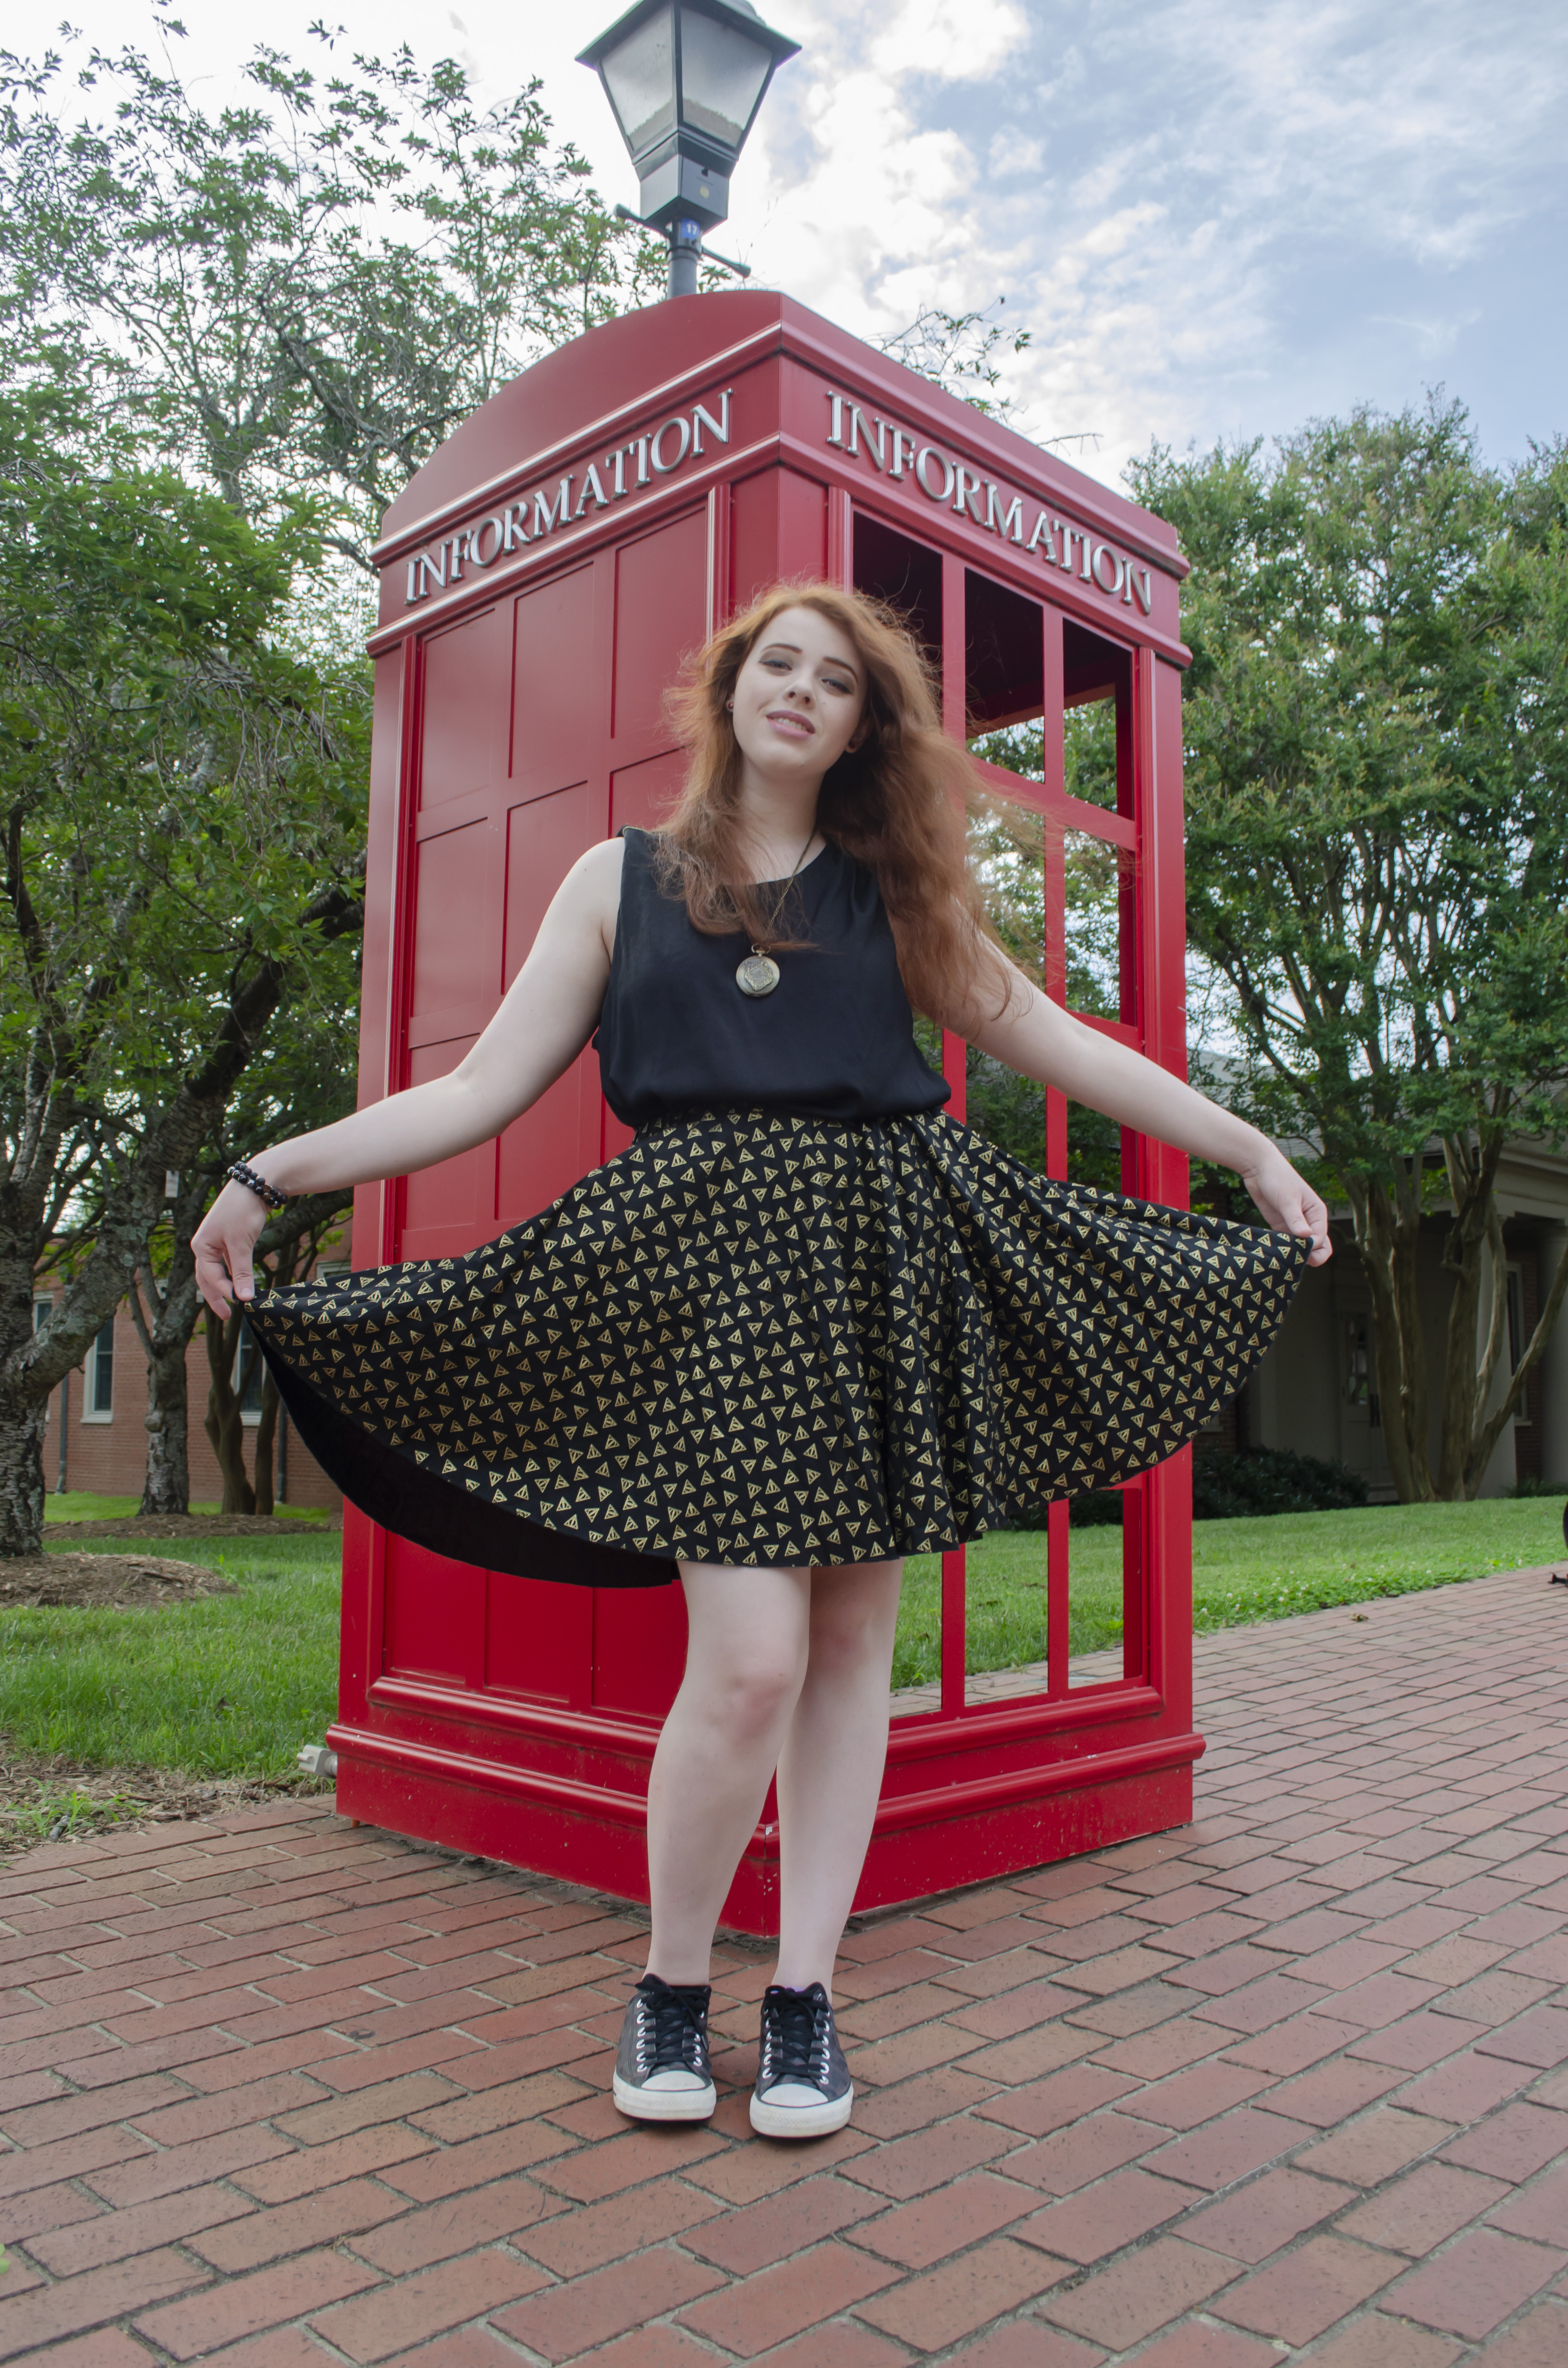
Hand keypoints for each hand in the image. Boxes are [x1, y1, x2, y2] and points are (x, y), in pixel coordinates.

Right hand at [193, 1182, 268, 1317]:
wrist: (254, 1185)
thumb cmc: (242, 1211)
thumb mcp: (241, 1244)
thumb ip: (242, 1271)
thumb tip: (244, 1297)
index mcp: (201, 1246)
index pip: (209, 1276)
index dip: (223, 1291)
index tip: (238, 1303)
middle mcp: (205, 1246)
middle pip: (206, 1278)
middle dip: (215, 1297)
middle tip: (227, 1316)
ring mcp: (216, 1243)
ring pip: (217, 1272)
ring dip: (224, 1288)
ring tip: (233, 1305)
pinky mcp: (228, 1241)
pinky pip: (227, 1264)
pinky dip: (233, 1275)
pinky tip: (240, 1285)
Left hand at [1238, 1146, 1332, 1265]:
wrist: (1259, 1168)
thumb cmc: (1278, 1178)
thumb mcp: (1287, 1199)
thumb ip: (1295, 1219)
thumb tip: (1307, 1237)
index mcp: (1317, 1213)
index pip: (1320, 1239)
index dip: (1310, 1248)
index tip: (1295, 1248)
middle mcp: (1309, 1221)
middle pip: (1318, 1247)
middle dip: (1309, 1256)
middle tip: (1293, 1259)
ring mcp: (1295, 1225)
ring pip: (1301, 1247)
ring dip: (1294, 1254)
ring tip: (1281, 1257)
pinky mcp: (1281, 1226)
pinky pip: (1286, 1243)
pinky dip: (1283, 1250)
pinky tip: (1274, 1253)